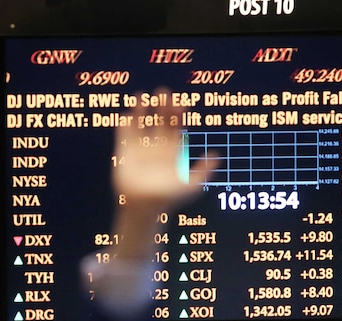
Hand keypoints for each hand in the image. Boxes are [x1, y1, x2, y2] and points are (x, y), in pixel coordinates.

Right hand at [112, 90, 216, 211]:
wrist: (144, 207)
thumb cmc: (168, 198)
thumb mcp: (191, 185)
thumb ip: (204, 170)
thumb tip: (217, 155)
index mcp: (172, 151)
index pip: (176, 126)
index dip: (178, 113)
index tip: (180, 102)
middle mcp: (157, 147)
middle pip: (161, 121)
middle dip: (162, 107)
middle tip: (163, 91)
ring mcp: (140, 149)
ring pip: (142, 124)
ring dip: (142, 110)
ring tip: (142, 96)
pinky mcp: (125, 153)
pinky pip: (124, 134)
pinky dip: (125, 124)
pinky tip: (127, 114)